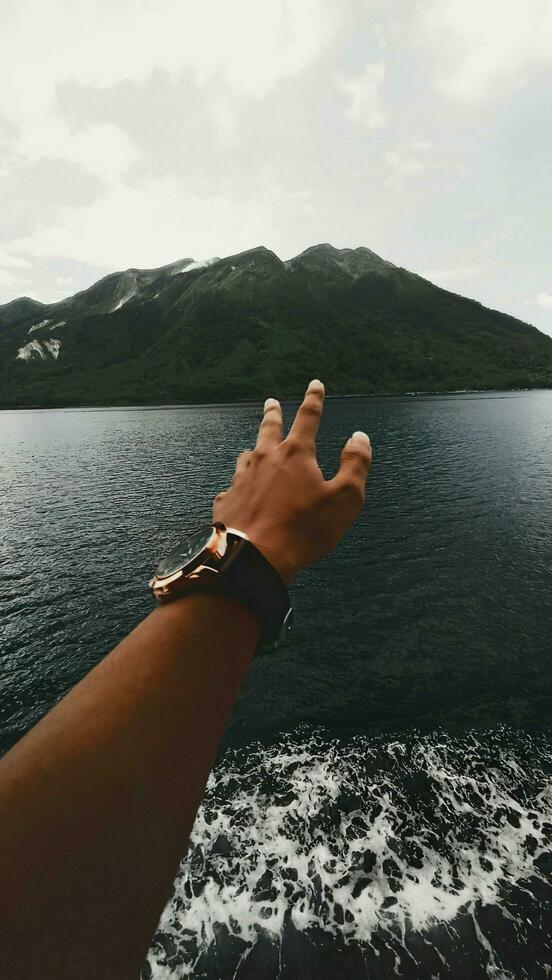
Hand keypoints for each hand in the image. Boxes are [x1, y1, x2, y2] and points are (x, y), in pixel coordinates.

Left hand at [212, 379, 371, 584]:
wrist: (254, 558)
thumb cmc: (303, 530)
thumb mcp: (344, 498)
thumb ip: (355, 464)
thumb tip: (359, 437)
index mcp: (295, 454)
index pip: (308, 417)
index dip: (314, 400)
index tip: (315, 385)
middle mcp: (265, 459)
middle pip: (269, 428)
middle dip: (273, 413)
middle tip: (271, 402)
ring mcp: (242, 479)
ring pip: (248, 455)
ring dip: (254, 448)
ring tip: (255, 448)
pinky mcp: (227, 501)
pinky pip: (233, 487)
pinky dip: (240, 486)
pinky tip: (240, 492)